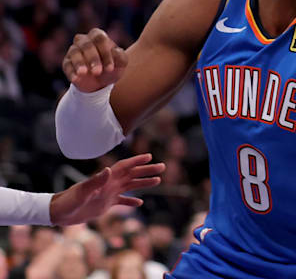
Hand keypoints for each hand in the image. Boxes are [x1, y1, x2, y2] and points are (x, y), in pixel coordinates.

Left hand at [49, 154, 164, 224]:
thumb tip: (109, 170)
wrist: (59, 213)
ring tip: (158, 180)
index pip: (125, 167)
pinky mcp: (106, 203)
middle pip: (132, 174)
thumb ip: (95, 181)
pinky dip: (131, 202)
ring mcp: (109, 193)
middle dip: (147, 170)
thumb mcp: (82, 192)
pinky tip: (140, 203)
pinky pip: (123, 201)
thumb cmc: (69, 201)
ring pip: (131, 186)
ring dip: (143, 183)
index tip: (150, 156)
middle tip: (162, 167)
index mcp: (105, 179)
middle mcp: (110, 183)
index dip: (137, 161)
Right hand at [62, 28, 128, 91]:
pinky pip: (67, 65)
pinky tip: (76, 78)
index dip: (105, 52)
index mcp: (98, 36)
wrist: (101, 82)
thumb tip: (114, 51)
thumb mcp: (121, 63)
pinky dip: (71, 72)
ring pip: (74, 52)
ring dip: (79, 63)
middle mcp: (84, 40)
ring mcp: (74, 50)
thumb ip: (120, 56)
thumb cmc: (112, 67)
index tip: (110, 68)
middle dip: (93, 58)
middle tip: (97, 71)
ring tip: (84, 73)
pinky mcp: (67, 63)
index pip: (100, 39)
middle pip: (86, 44)